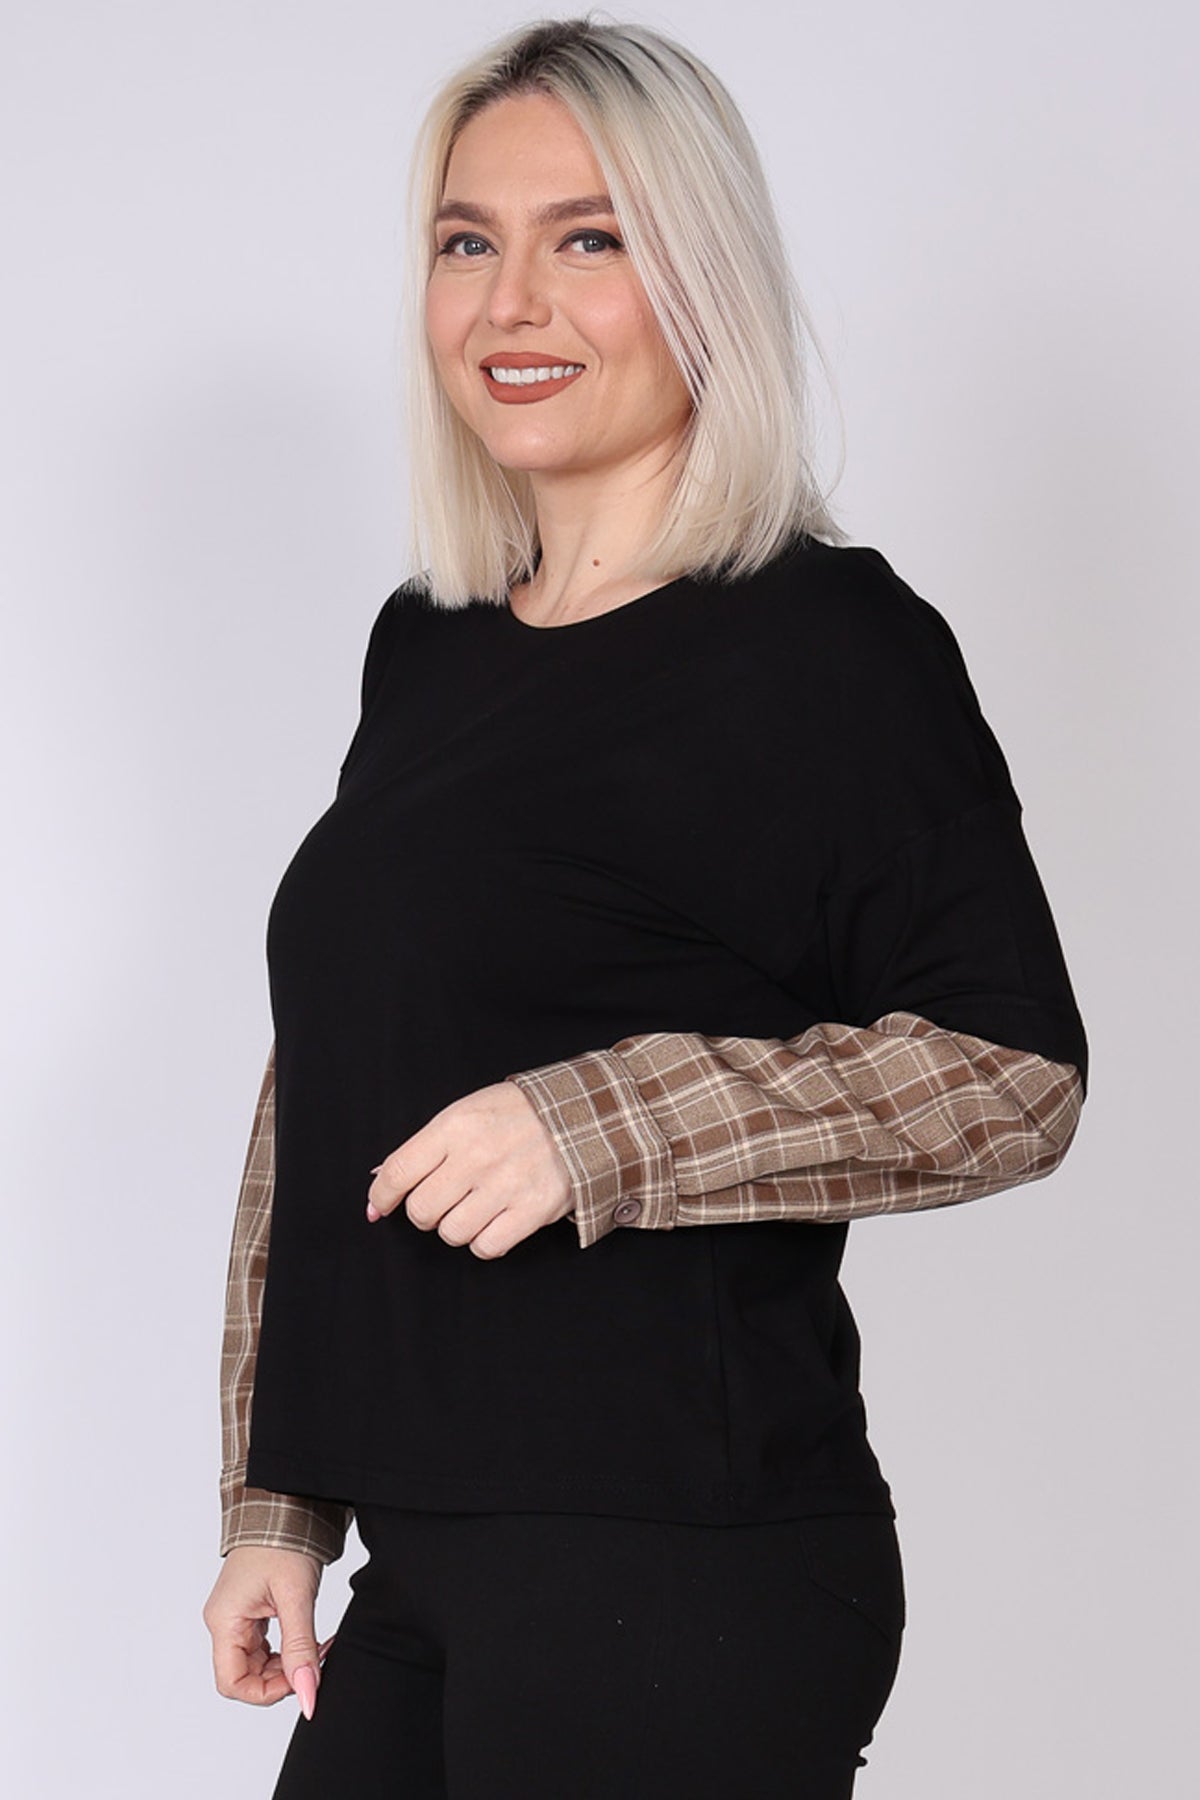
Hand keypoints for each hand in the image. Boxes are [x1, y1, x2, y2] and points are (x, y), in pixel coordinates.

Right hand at [203, 1545, 332, 1714]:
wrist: (284, 1504)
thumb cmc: (283, 1541)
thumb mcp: (296, 1597)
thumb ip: (301, 1647)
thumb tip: (308, 1693)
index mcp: (224, 1621)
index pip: (232, 1683)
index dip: (266, 1693)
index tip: (301, 1681)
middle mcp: (225, 1622)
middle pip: (246, 1676)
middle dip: (283, 1676)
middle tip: (316, 1659)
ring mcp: (237, 1617)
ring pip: (258, 1663)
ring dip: (288, 1663)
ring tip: (318, 1646)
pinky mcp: (252, 1610)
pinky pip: (265, 1646)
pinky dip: (289, 1648)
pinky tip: (309, 1639)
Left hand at [366, 1081, 574, 1257]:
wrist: (584, 1115)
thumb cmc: (520, 1113)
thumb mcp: (468, 1111)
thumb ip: (425, 1145)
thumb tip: (381, 1179)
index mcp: (455, 1126)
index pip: (397, 1171)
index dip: (381, 1196)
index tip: (379, 1207)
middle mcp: (476, 1156)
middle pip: (421, 1210)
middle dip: (425, 1211)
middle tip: (442, 1200)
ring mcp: (505, 1186)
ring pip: (451, 1233)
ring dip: (456, 1227)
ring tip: (474, 1208)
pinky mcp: (532, 1211)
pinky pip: (486, 1247)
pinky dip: (484, 1240)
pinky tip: (494, 1221)